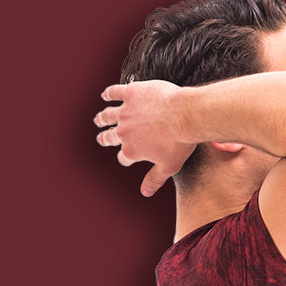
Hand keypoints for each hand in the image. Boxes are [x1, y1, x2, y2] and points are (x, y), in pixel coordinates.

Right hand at [95, 81, 195, 196]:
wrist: (186, 116)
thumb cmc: (181, 142)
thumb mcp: (170, 166)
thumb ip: (155, 179)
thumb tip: (145, 193)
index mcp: (132, 150)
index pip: (123, 157)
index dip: (125, 158)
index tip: (127, 157)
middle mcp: (124, 132)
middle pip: (110, 137)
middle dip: (105, 139)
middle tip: (102, 138)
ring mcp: (126, 112)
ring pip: (108, 115)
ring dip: (102, 118)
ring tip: (99, 119)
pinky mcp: (132, 93)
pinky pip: (115, 92)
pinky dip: (109, 93)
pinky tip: (106, 94)